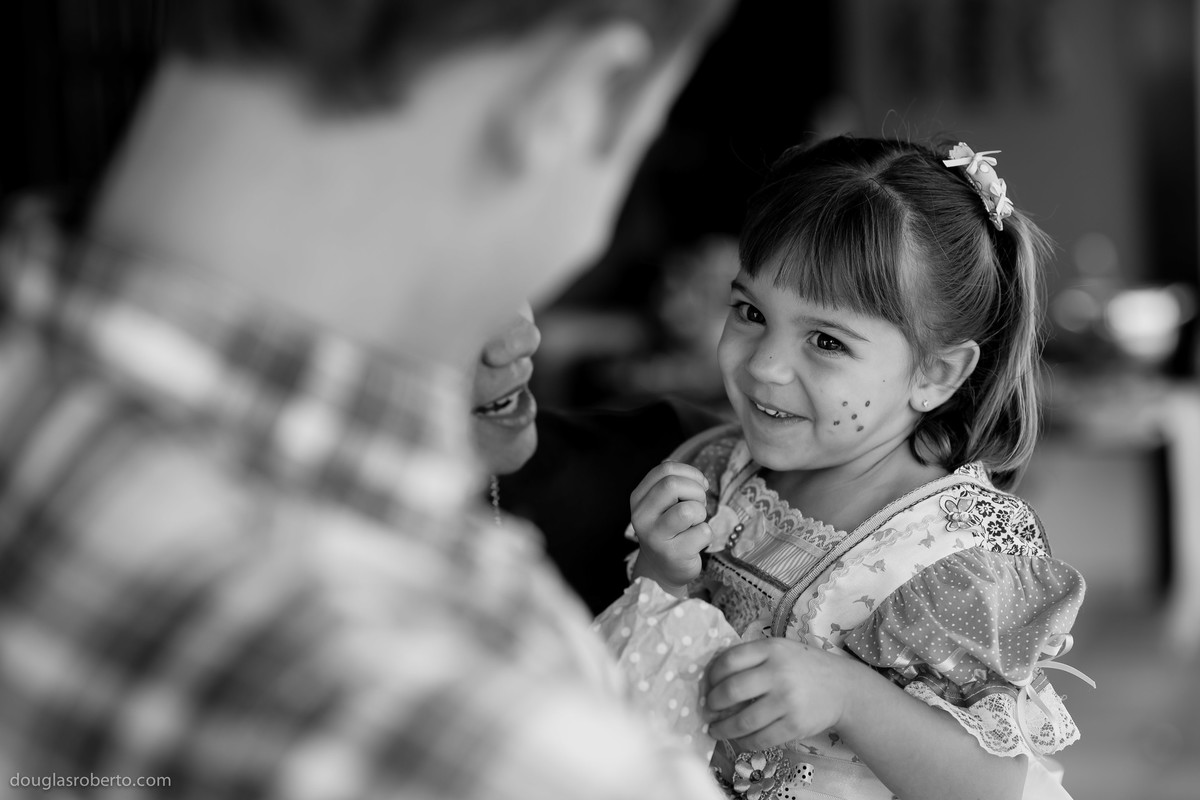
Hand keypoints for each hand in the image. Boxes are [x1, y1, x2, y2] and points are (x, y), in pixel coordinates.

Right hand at [629, 461, 711, 594]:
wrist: (662, 570)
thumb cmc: (669, 530)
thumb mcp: (663, 505)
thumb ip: (674, 486)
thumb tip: (699, 480)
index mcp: (638, 498)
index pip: (665, 469)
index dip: (690, 473)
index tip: (699, 485)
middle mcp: (641, 516)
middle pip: (673, 484)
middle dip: (696, 491)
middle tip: (699, 506)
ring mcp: (655, 537)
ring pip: (688, 509)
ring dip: (701, 513)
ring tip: (695, 524)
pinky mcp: (673, 554)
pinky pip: (703, 532)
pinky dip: (707, 534)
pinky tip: (696, 541)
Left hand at [704, 638, 863, 749]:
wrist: (843, 688)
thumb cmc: (803, 667)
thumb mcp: (779, 649)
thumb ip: (751, 657)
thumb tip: (711, 676)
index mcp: (771, 649)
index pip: (729, 661)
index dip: (711, 676)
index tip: (706, 685)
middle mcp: (778, 673)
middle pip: (731, 690)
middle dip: (712, 703)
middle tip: (707, 709)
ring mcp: (787, 700)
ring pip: (743, 720)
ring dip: (722, 728)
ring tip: (714, 729)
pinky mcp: (795, 725)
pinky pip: (761, 738)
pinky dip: (744, 742)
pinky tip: (737, 739)